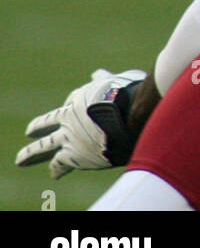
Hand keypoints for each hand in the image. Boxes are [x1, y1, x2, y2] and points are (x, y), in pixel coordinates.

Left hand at [16, 69, 145, 176]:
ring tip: (21, 160)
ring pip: (43, 146)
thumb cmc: (128, 93)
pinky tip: (55, 173)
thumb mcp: (116, 80)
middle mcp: (69, 117)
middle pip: (45, 123)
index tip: (72, 108)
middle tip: (30, 132)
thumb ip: (104, 79)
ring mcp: (68, 137)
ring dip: (31, 154)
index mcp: (80, 97)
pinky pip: (59, 163)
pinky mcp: (73, 154)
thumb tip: (96, 74)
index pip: (71, 102)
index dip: (72, 105)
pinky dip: (57, 168)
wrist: (129, 116)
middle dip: (37, 128)